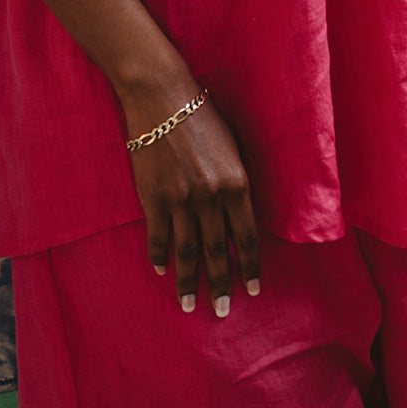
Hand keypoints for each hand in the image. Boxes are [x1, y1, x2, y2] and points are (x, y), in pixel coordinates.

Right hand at [122, 89, 260, 318]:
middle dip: (221, 284)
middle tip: (222, 310)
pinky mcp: (153, 197)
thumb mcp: (233, 147)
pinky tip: (162, 270)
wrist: (162, 97)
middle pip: (218, 251)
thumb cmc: (203, 115)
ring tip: (190, 304)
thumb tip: (238, 218)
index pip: (247, 236)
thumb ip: (236, 183)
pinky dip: (159, 256)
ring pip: (187, 251)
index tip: (253, 289)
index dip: (250, 265)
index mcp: (236, 183)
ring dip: (189, 281)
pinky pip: (158, 236)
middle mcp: (211, 197)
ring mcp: (180, 200)